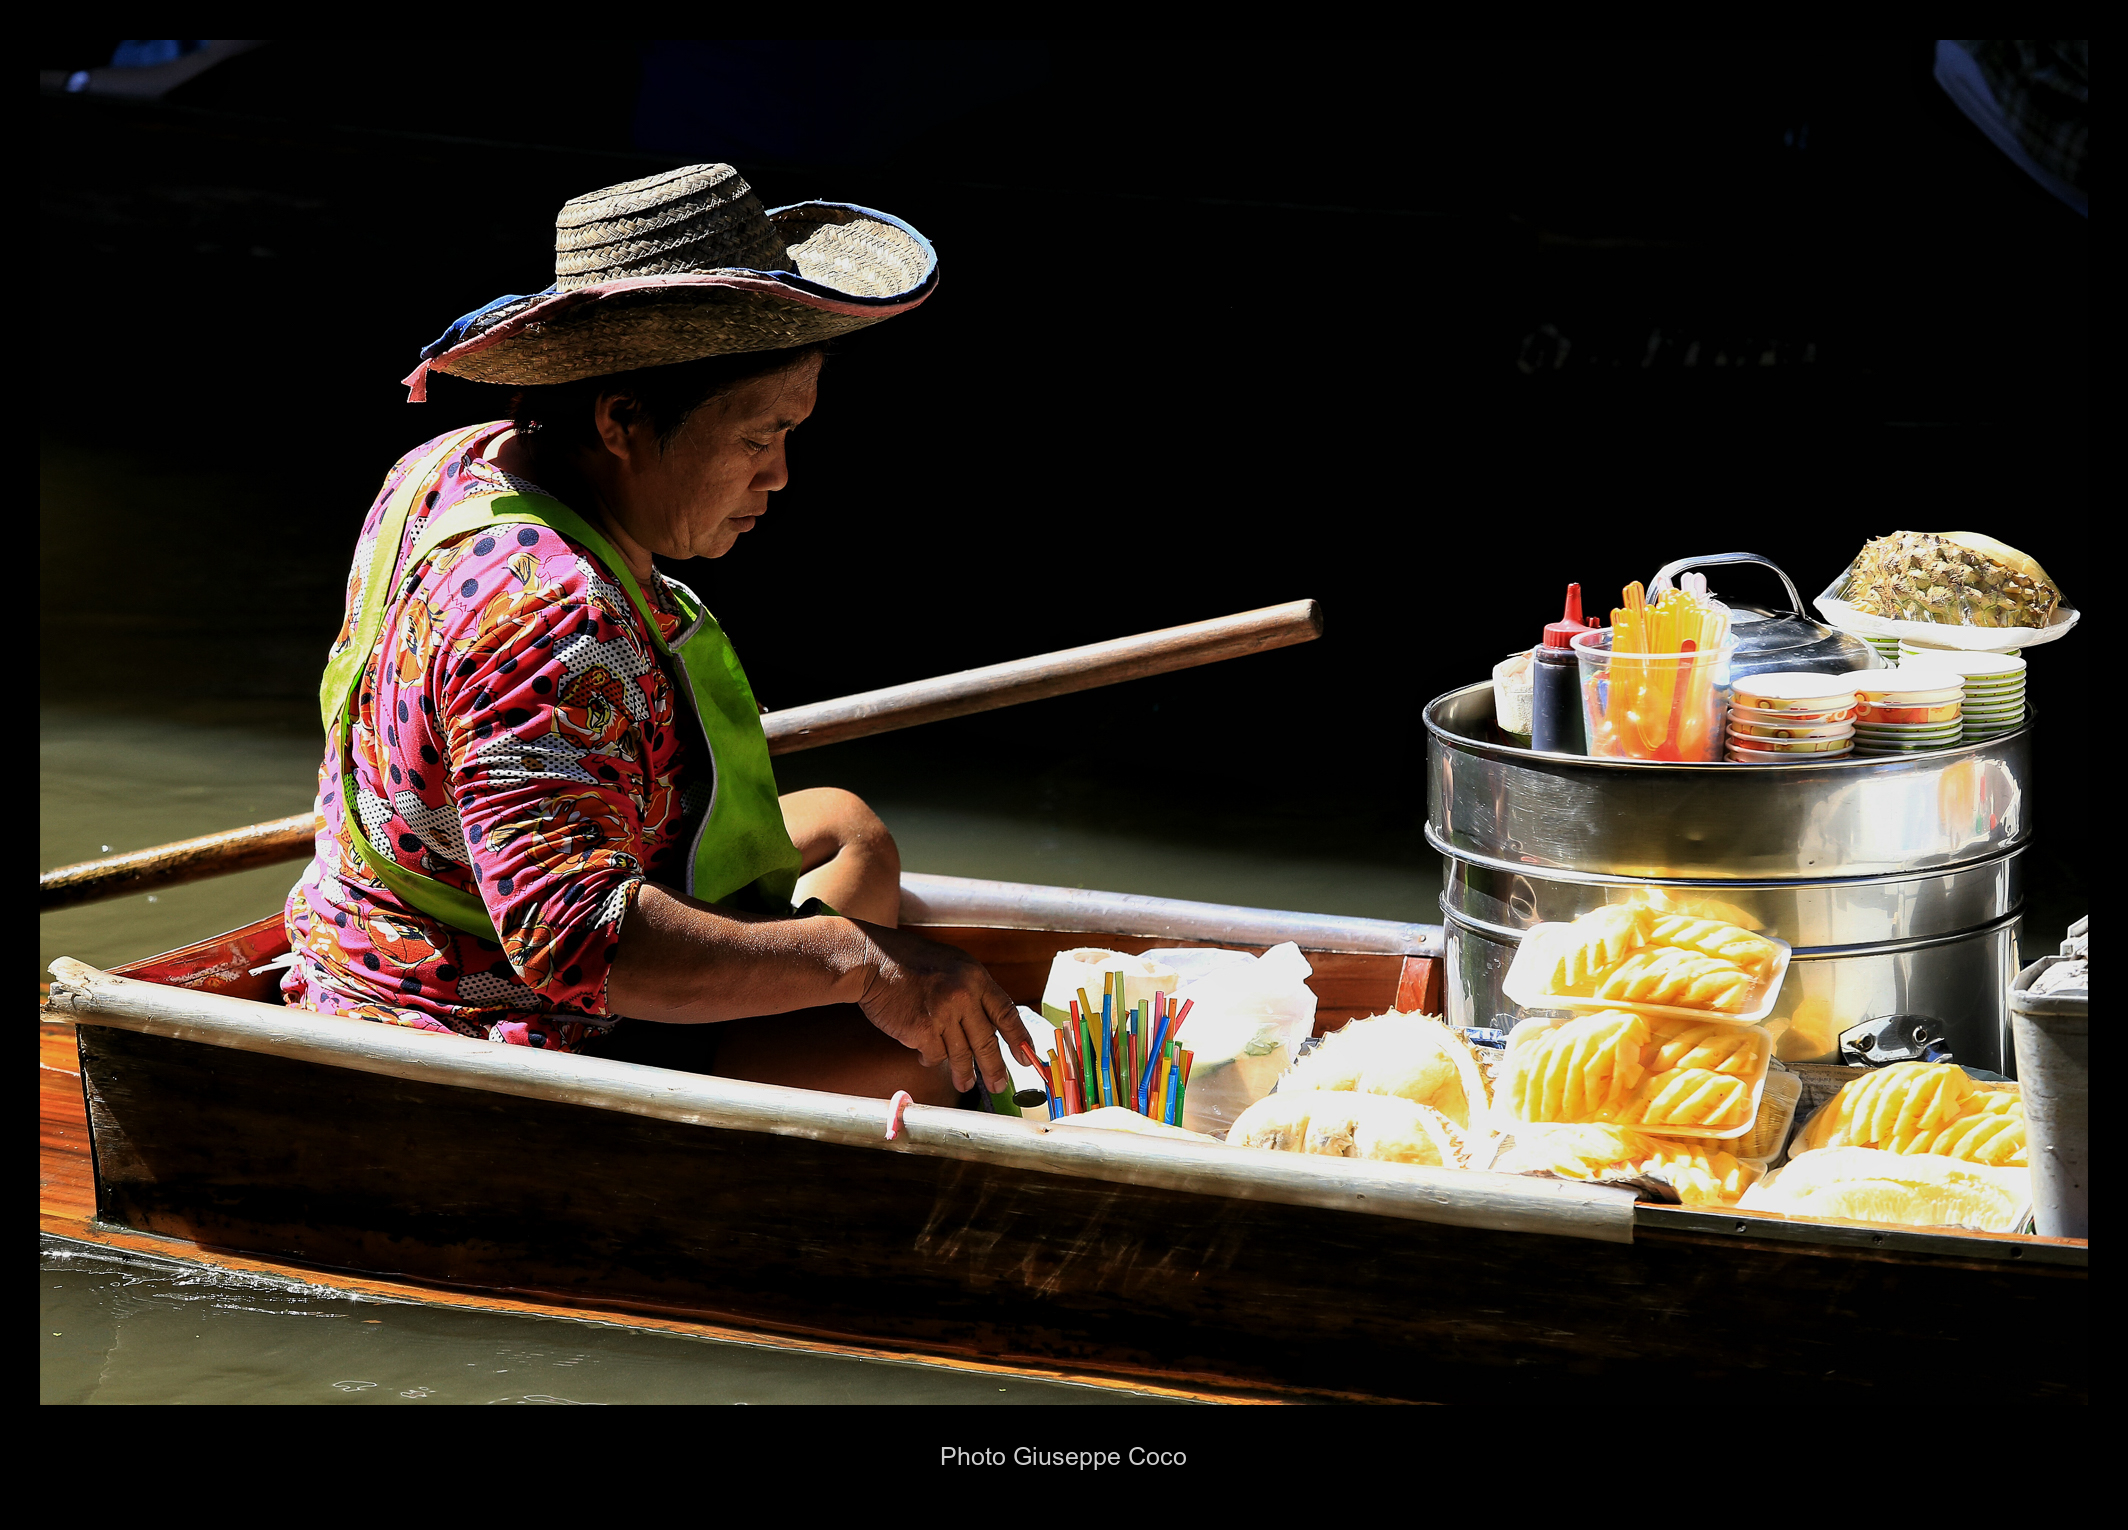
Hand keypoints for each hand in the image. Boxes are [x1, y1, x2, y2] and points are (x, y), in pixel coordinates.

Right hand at [851, 922, 1034, 1093]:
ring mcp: (943, 1013)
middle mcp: (963, 995)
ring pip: (961, 1054)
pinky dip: (930, 1057)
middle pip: (987, 1041)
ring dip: (963, 1073)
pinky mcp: (922, 1030)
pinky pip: (934, 1054)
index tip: (1027, 1057)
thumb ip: (972, 991)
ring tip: (964, 1084)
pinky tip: (924, 1053)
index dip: (1019, 1038)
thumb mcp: (953, 965)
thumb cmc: (910, 961)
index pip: (1006, 1012)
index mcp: (976, 977)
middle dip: (995, 1067)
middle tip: (999, 1084)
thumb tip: (991, 1024)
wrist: (874, 960)